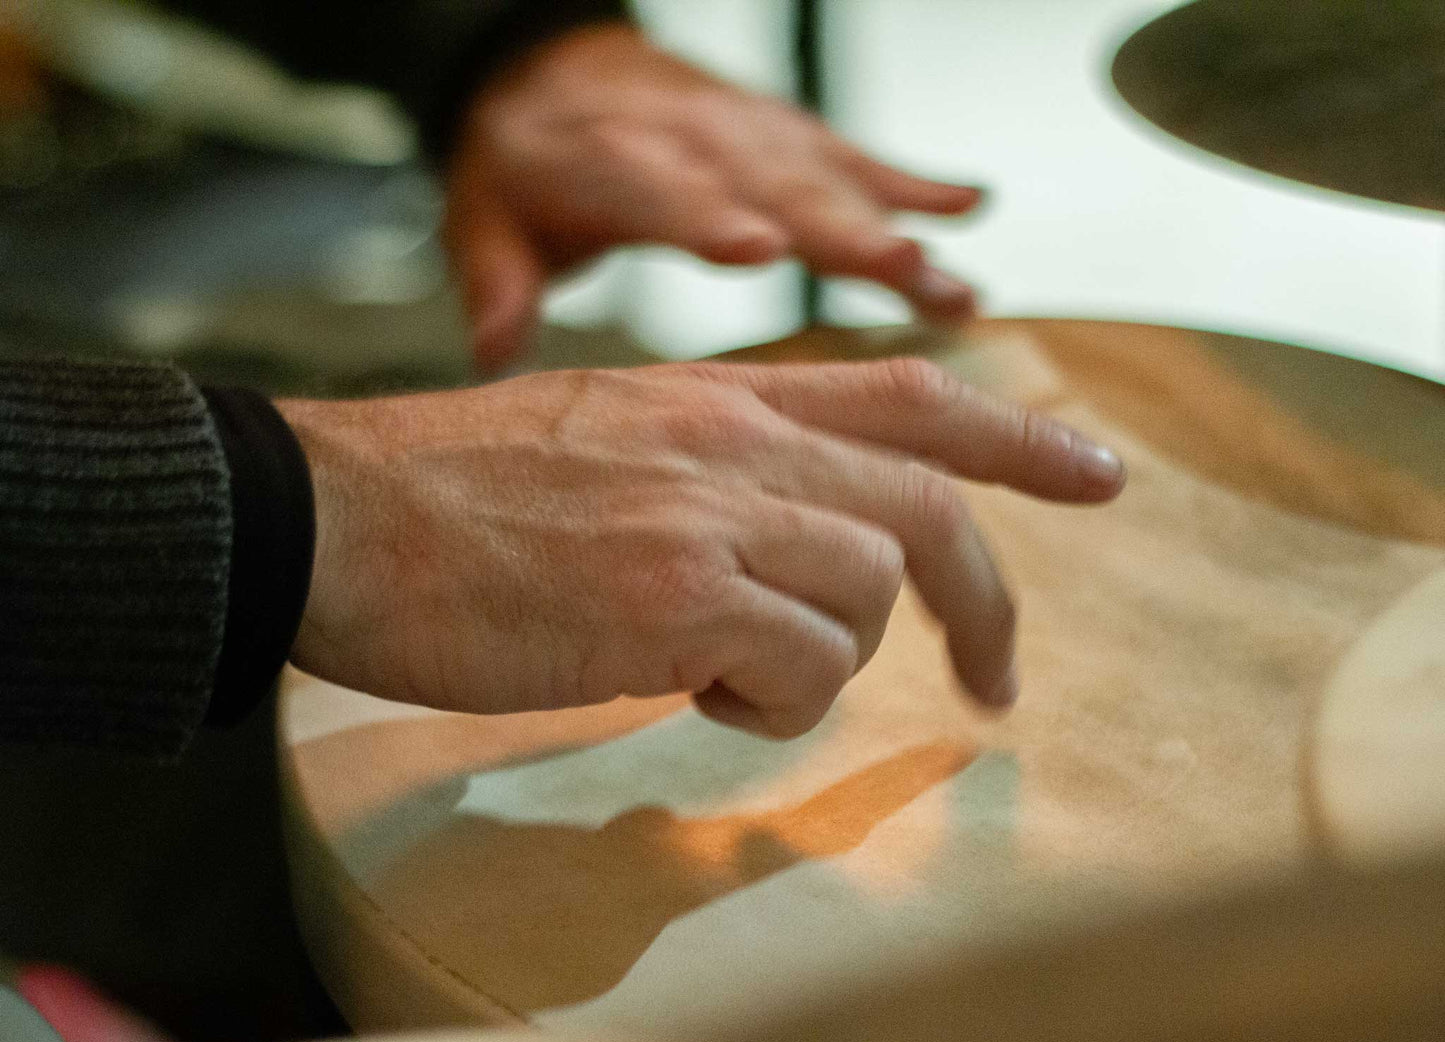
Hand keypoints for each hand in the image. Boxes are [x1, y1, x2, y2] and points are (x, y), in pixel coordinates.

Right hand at [277, 359, 1123, 738]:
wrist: (337, 512)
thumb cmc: (457, 494)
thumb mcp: (613, 437)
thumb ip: (717, 473)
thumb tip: (793, 555)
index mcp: (723, 398)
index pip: (910, 398)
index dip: (1019, 436)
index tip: (1099, 470)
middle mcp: (736, 444)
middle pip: (928, 512)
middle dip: (989, 605)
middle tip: (997, 685)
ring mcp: (710, 515)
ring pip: (866, 601)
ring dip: (815, 662)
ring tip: (716, 672)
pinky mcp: (675, 597)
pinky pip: (801, 670)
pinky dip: (762, 705)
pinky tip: (681, 688)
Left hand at [444, 24, 984, 368]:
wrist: (556, 72)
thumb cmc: (530, 160)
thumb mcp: (488, 217)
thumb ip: (497, 280)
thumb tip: (493, 348)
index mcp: (610, 160)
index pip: (661, 187)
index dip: (710, 215)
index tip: (763, 249)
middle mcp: (691, 138)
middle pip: (769, 182)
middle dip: (837, 226)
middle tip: (901, 271)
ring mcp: (746, 132)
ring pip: (827, 175)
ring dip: (893, 226)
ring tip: (952, 284)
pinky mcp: (783, 131)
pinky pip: (853, 154)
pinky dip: (912, 181)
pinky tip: (970, 204)